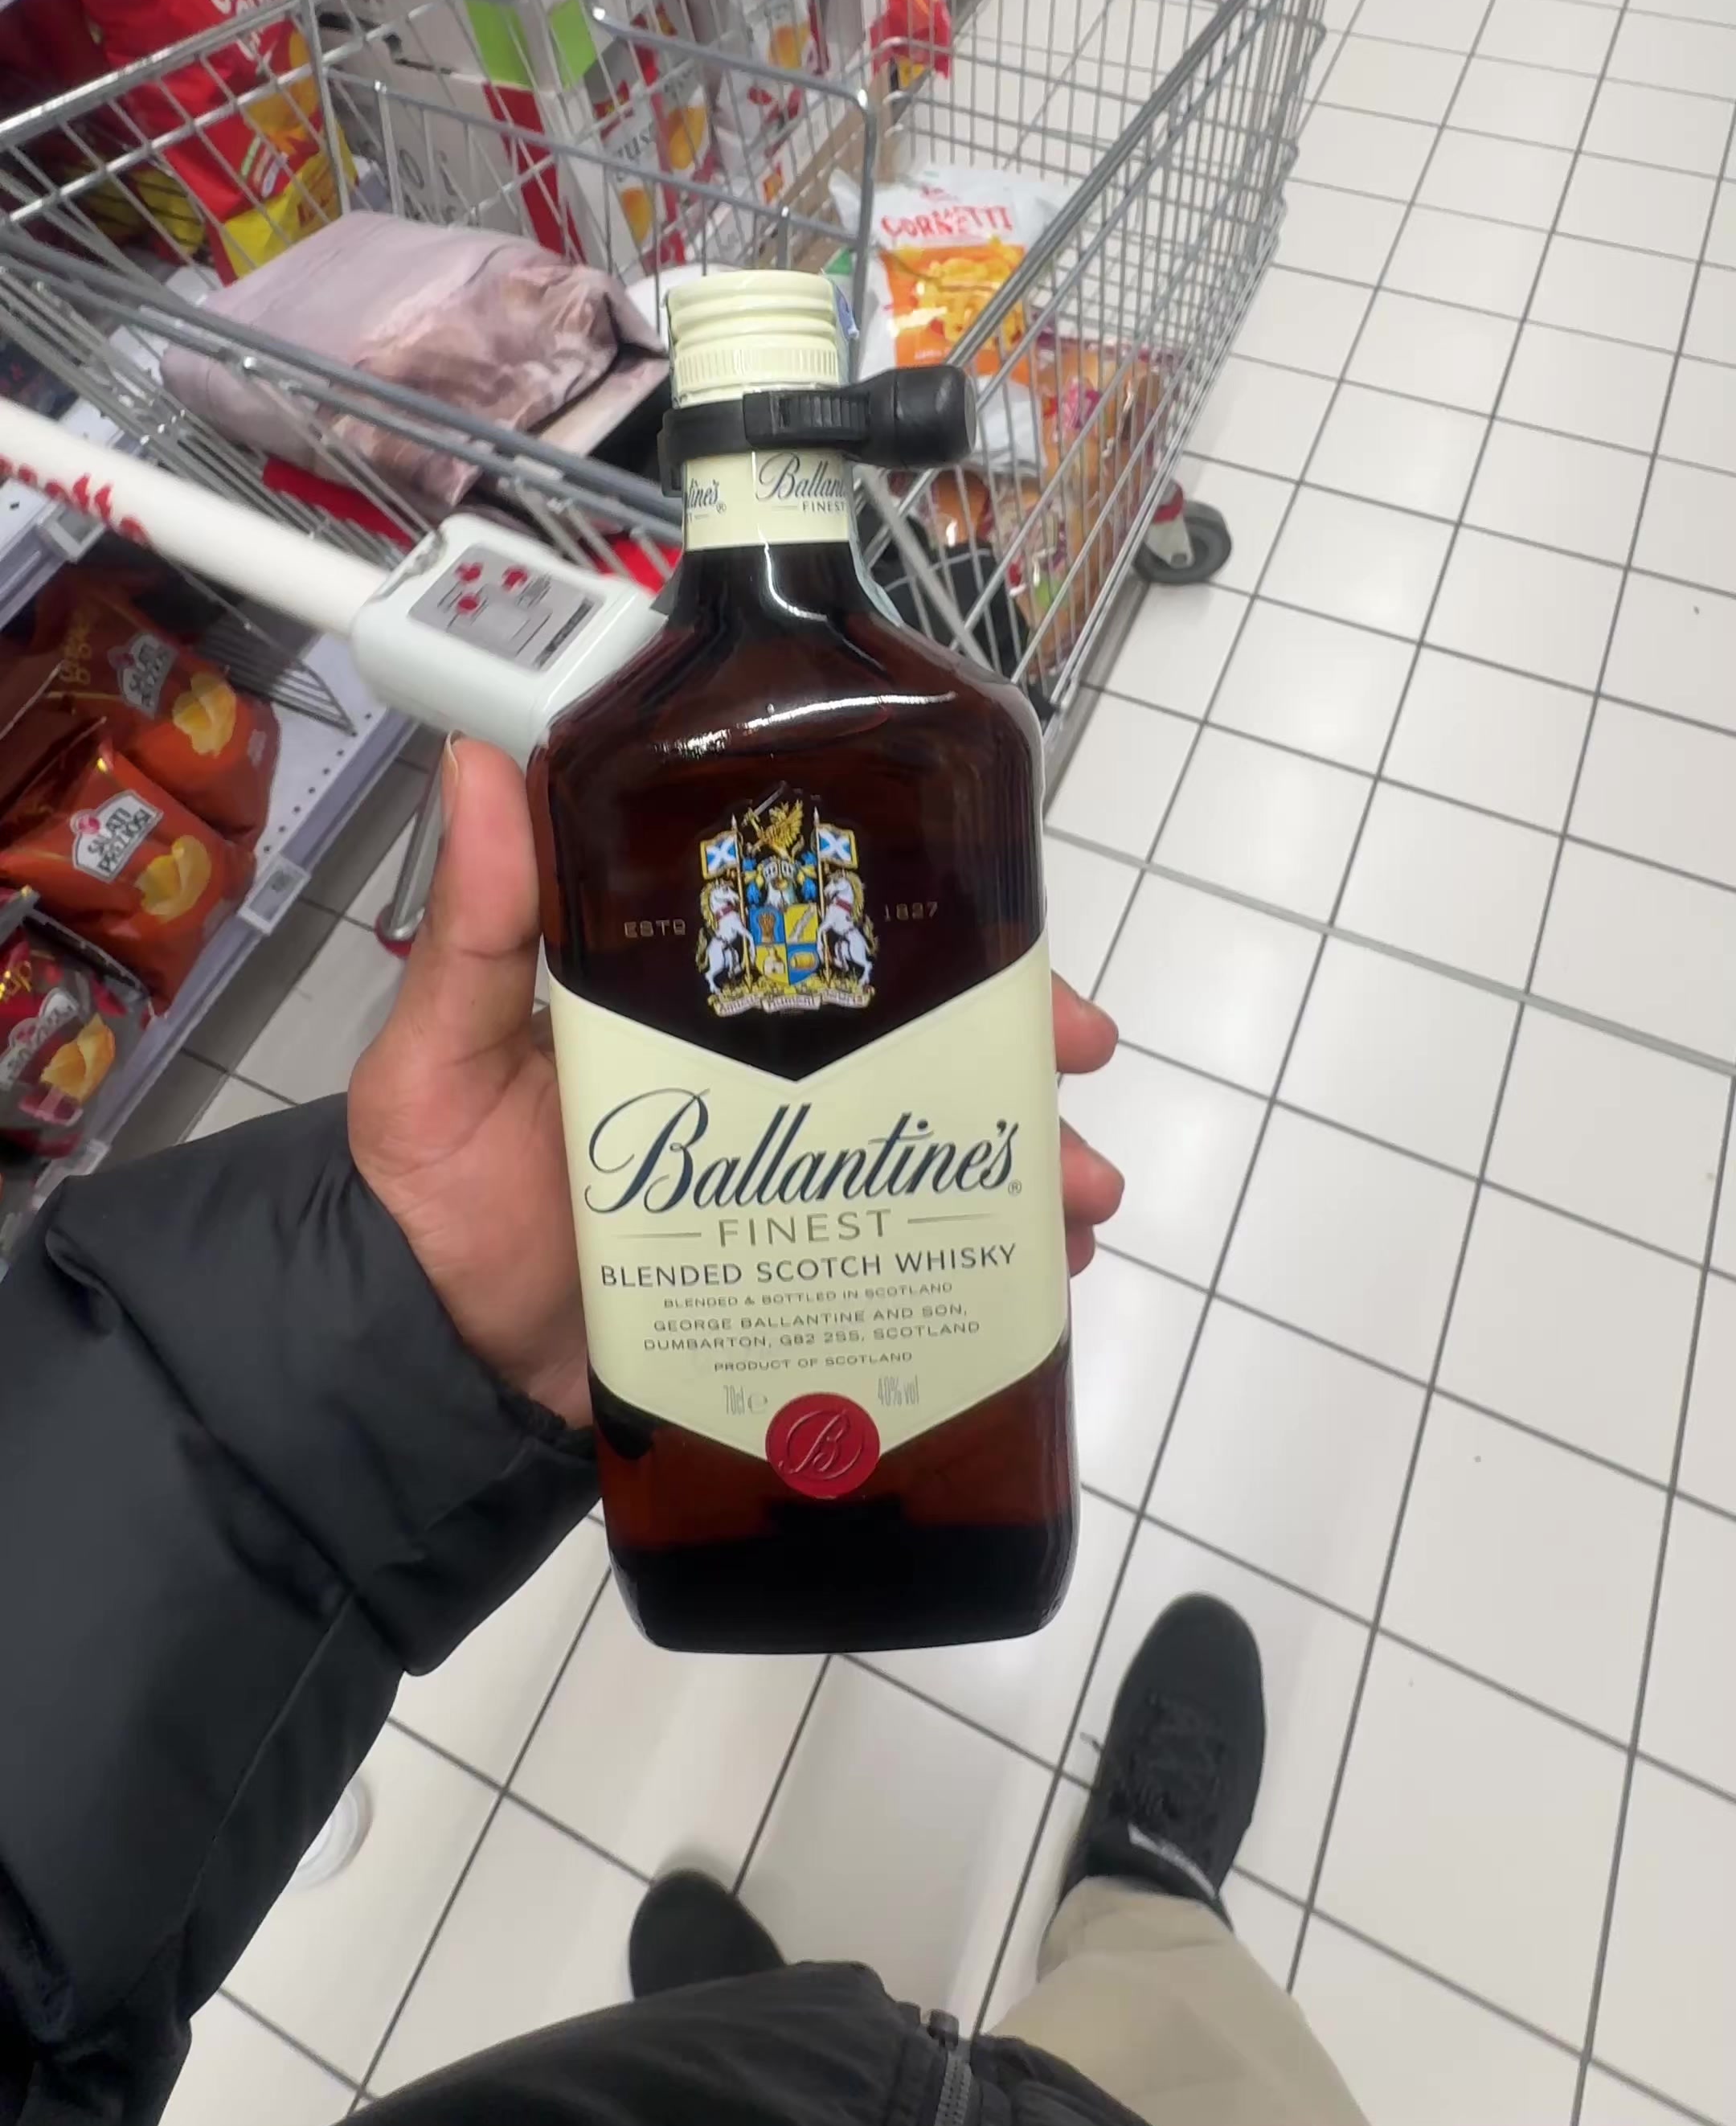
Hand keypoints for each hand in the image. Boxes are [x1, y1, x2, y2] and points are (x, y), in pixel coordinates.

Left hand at [350, 741, 1124, 1425]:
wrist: (434, 1368)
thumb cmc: (439, 1198)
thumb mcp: (443, 1056)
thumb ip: (476, 929)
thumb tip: (476, 758)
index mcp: (692, 999)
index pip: (831, 931)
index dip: (931, 917)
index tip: (1010, 929)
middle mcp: (759, 1075)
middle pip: (917, 1032)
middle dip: (1016, 1039)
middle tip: (1081, 1055)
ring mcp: (787, 1178)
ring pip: (936, 1142)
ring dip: (1030, 1156)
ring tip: (1081, 1199)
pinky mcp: (798, 1274)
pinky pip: (914, 1257)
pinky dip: (991, 1262)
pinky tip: (1044, 1277)